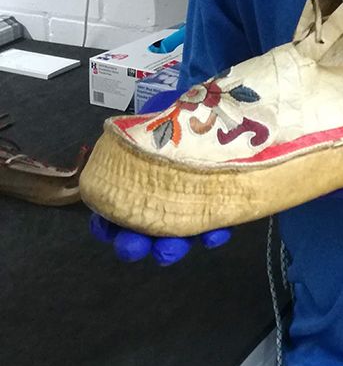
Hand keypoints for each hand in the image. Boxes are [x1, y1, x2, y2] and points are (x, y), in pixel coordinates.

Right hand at [88, 87, 230, 263]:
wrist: (214, 117)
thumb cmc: (177, 120)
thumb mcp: (155, 124)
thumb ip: (143, 132)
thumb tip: (134, 131)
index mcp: (134, 187)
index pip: (111, 215)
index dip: (105, 226)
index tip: (105, 227)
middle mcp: (156, 205)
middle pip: (138, 236)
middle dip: (133, 245)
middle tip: (134, 245)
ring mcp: (184, 212)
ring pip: (173, 242)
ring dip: (170, 249)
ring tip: (170, 248)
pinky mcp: (213, 213)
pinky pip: (212, 231)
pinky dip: (211, 235)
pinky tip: (214, 233)